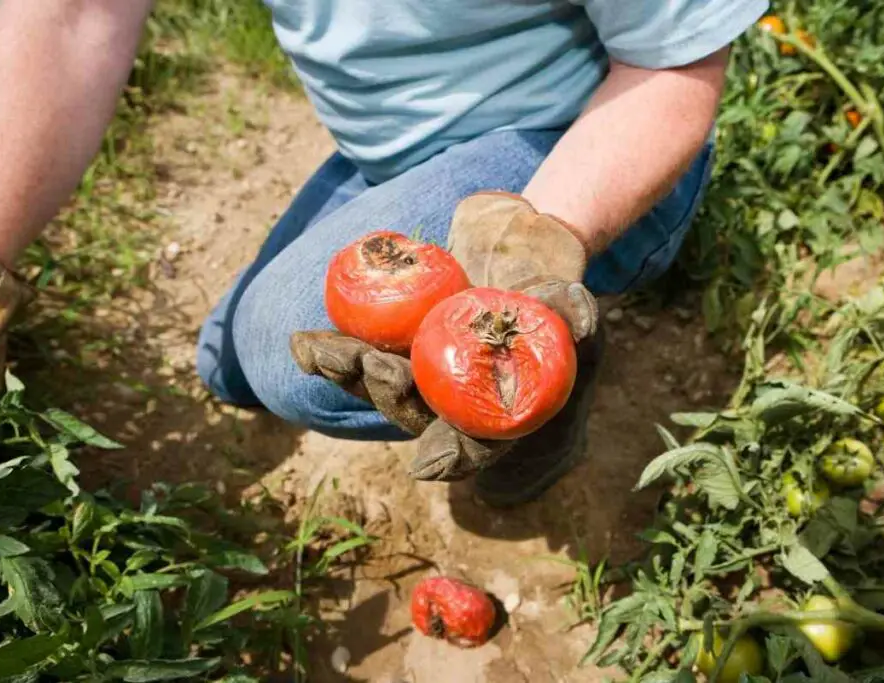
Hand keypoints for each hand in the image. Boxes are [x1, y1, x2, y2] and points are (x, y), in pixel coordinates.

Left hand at [292, 193, 598, 480]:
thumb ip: (573, 311)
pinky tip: (303, 342)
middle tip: (375, 367)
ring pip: (380, 388)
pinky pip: (362, 355)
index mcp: (500, 413)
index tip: (426, 462)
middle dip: (387, 397)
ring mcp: (422, 377)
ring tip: (314, 350)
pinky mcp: (397, 347)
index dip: (454, 458)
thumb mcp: (570, 299)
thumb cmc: (547, 284)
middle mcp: (454, 405)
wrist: (514, 248)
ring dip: (347, 373)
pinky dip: (334, 350)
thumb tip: (581, 321)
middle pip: (416, 415)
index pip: (478, 447)